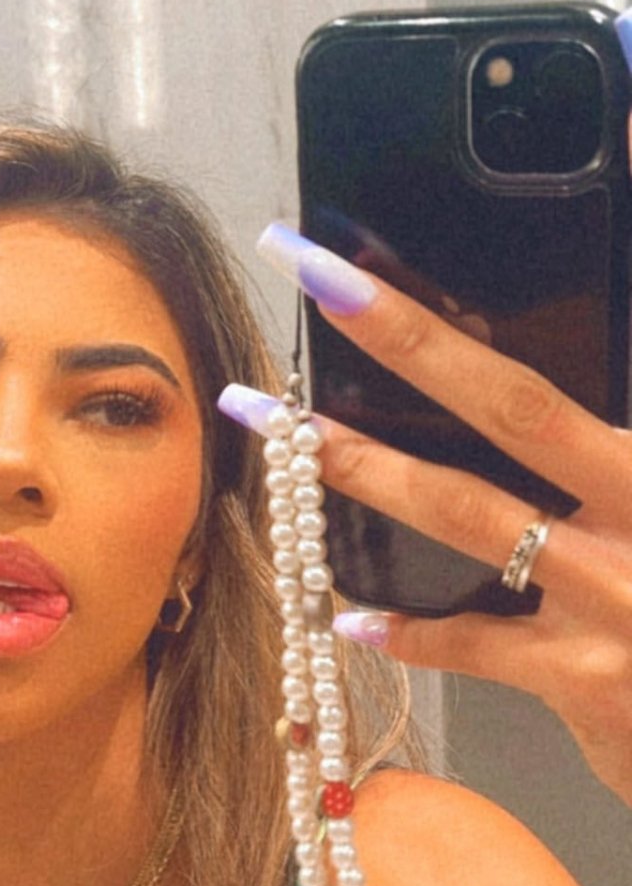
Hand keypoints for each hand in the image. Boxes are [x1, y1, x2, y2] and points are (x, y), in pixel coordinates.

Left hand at [222, 231, 631, 805]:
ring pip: (470, 513)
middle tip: (315, 269)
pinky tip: (352, 615)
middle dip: (407, 332)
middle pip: (514, 401)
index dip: (535, 271)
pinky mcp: (591, 678)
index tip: (469, 207)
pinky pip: (474, 641)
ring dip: (366, 468)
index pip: (586, 353)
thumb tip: (562, 382)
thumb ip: (591, 444)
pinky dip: (410, 629)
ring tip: (286, 433)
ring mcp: (622, 593)